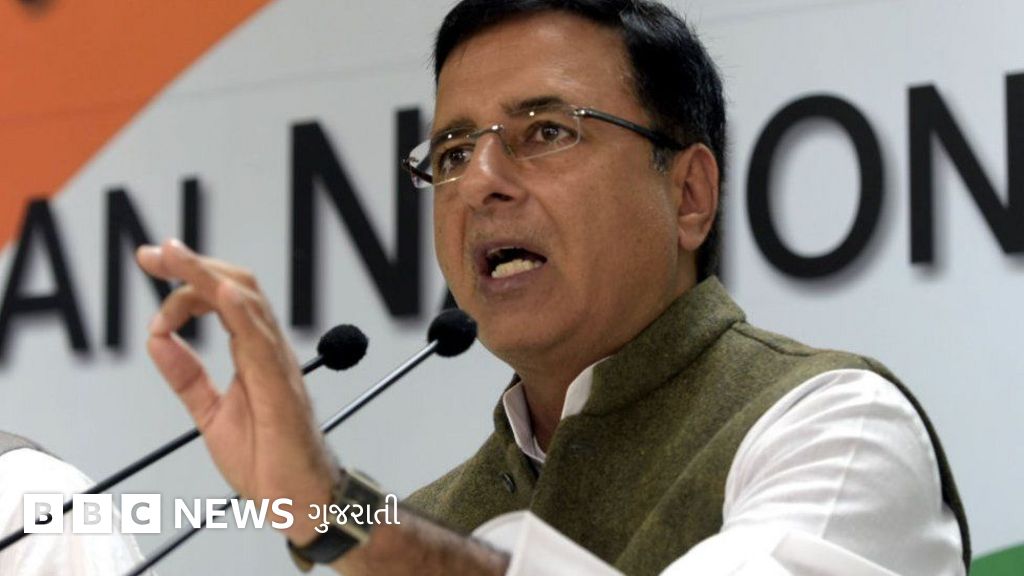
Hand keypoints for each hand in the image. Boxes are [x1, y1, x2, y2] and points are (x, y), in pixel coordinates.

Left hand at [136, 238, 338, 543]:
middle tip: (153, 252)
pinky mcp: (280, 388)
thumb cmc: (268, 460)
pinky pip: (261, 341)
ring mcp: (278, 367)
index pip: (222, 301)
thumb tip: (157, 341)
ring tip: (173, 256)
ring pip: (246, 303)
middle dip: (191, 265)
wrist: (299, 501)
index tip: (153, 271)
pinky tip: (218, 290)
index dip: (186, 281)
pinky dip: (240, 311)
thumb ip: (186, 376)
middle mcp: (269, 352)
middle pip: (236, 287)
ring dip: (205, 275)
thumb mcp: (210, 412)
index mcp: (254, 355)